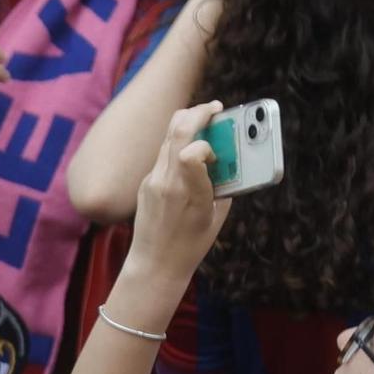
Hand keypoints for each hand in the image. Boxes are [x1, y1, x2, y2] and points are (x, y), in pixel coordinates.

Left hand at [128, 101, 231, 282]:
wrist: (154, 264)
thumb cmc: (191, 244)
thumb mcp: (216, 215)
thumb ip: (222, 184)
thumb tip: (228, 159)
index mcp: (188, 193)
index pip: (191, 151)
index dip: (206, 143)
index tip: (216, 151)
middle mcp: (166, 183)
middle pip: (177, 131)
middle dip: (198, 112)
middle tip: (214, 108)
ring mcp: (152, 181)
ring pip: (167, 138)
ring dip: (187, 124)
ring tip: (204, 120)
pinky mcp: (145, 184)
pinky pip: (162, 155)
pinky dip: (178, 145)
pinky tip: (190, 150)